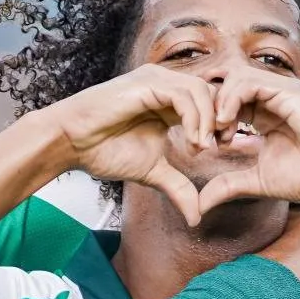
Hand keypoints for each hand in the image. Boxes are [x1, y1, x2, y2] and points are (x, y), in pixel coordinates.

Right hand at [42, 64, 227, 225]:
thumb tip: (196, 218)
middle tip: (225, 145)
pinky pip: (183, 96)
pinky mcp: (147, 82)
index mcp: (170, 100)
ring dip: (208, 121)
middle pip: (213, 91)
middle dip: (224, 118)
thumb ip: (177, 187)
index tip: (228, 147)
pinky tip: (192, 142)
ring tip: (203, 149)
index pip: (211, 101)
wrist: (72, 144)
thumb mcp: (152, 172)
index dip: (223, 122)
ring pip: (202, 91)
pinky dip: (194, 119)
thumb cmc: (104, 151)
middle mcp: (166, 84)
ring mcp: (156, 80)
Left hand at [197, 75, 299, 212]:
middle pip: (224, 87)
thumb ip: (229, 186)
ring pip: (233, 79)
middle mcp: (269, 99)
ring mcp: (279, 92)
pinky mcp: (286, 90)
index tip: (202, 147)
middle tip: (203, 139)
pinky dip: (230, 100)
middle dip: (207, 110)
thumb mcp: (257, 181)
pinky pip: (247, 81)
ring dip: (217, 104)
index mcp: (262, 115)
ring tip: (217, 133)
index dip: (208, 121)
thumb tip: (200, 205)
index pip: (224, 103)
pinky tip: (226, 124)